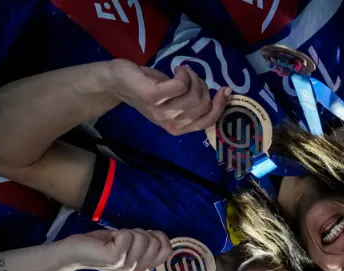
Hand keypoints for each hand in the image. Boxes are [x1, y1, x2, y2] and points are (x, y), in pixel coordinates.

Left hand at [66, 229, 170, 270]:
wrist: (76, 251)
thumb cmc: (102, 245)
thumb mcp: (130, 245)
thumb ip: (147, 245)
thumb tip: (162, 237)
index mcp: (143, 269)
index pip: (167, 250)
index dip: (158, 237)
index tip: (141, 235)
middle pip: (155, 242)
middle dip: (140, 233)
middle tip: (122, 239)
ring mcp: (127, 266)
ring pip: (142, 237)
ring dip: (128, 232)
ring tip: (114, 241)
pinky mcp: (117, 258)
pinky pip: (127, 235)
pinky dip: (118, 233)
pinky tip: (108, 242)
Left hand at [104, 59, 229, 134]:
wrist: (118, 82)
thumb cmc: (149, 89)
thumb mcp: (174, 101)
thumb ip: (192, 103)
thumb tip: (222, 95)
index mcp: (178, 128)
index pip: (208, 121)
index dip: (220, 105)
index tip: (226, 89)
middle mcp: (171, 123)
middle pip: (203, 105)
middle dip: (203, 86)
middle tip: (190, 76)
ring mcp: (162, 111)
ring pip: (194, 94)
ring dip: (193, 77)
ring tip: (182, 71)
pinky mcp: (154, 96)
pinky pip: (181, 85)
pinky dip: (184, 74)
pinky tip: (177, 69)